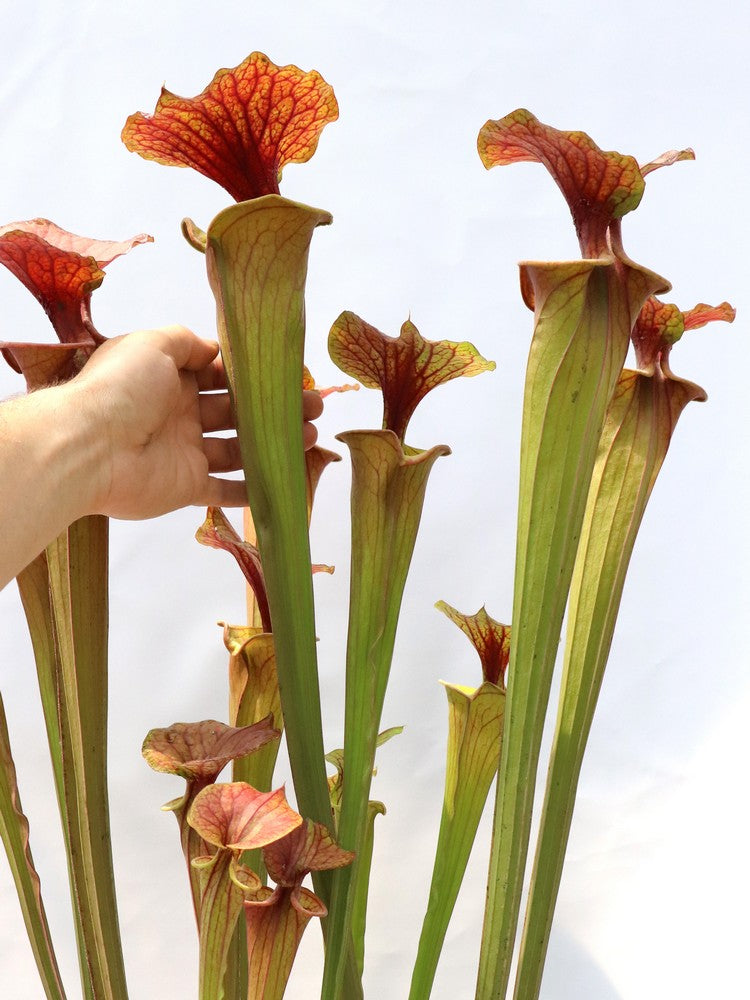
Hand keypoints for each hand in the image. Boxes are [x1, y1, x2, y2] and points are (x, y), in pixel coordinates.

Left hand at [71, 325, 322, 519]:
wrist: (90, 447)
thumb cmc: (121, 388)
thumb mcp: (153, 344)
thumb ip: (186, 341)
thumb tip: (214, 348)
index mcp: (170, 378)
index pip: (220, 375)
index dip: (254, 376)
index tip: (289, 376)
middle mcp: (179, 414)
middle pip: (237, 411)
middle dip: (276, 410)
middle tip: (313, 409)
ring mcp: (184, 452)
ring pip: (239, 450)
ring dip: (274, 445)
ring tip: (311, 439)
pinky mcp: (186, 487)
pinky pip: (224, 490)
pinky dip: (251, 490)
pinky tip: (282, 481)